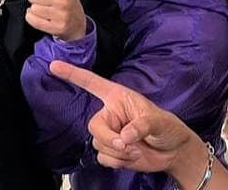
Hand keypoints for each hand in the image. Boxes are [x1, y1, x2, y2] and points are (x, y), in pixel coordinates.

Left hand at [21, 0, 86, 40]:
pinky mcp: (57, 27)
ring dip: (34, 9)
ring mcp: (61, 15)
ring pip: (32, 8)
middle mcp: (64, 0)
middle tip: (42, 1)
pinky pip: (33, 20)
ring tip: (44, 10)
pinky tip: (41, 17)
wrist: (78, 24)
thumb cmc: (64, 4)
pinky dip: (32, 18)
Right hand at [48, 61, 201, 173]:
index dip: (73, 74)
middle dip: (109, 139)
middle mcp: (110, 114)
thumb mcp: (159, 121)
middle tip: (128, 145)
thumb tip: (125, 136)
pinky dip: (117, 161)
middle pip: (93, 126)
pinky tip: (131, 157)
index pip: (91, 83)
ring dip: (119, 152)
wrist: (173, 153)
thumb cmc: (168, 128)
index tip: (54, 65)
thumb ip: (142, 125)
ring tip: (137, 149)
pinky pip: (103, 158)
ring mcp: (110, 133)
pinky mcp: (111, 151)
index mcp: (118, 97)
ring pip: (99, 144)